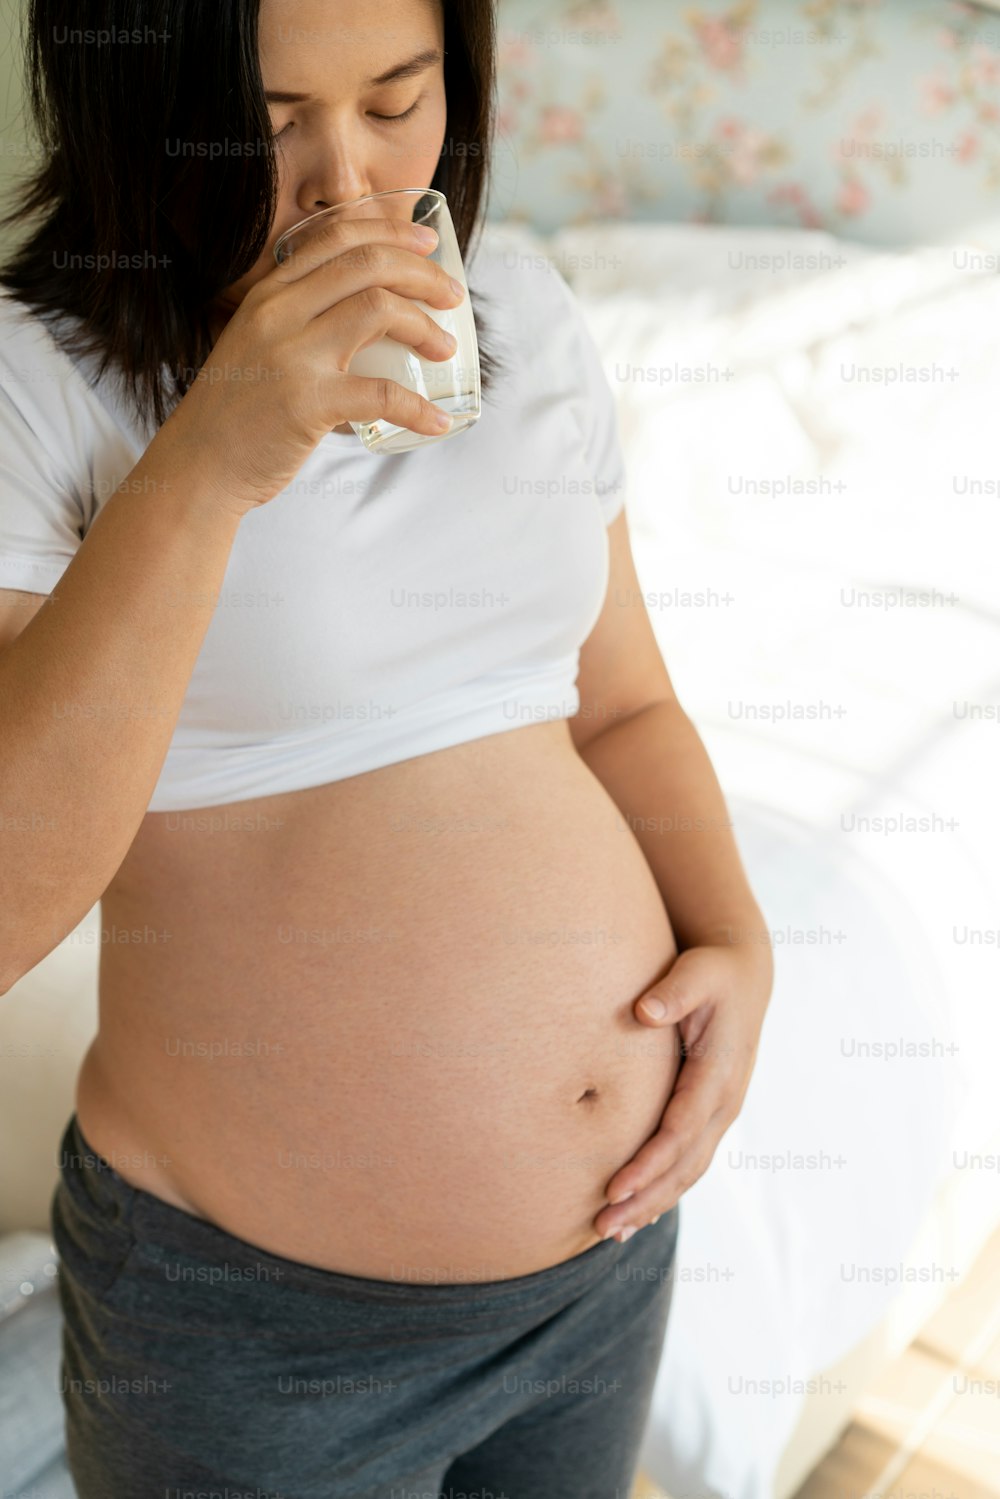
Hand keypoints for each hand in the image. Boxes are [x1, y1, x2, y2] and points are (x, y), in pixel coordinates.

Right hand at [161, 216, 464, 516]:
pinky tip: (439, 421)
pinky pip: (382, 396)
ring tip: (445, 349)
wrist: (199, 465)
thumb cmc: (236, 411)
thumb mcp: (258, 343)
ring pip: (378, 310)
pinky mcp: (308, 404)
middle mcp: (279, 312)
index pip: (337, 237)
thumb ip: (299, 322)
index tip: (428, 244)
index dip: (392, 232)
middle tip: (452, 296)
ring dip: (425, 327)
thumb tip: (366, 317)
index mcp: (269, 293)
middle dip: (422, 274)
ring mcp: (293, 356)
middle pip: (367, 264)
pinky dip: (419, 409)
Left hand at [593, 941, 772, 1242]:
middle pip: (684, 1166)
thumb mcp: (698, 972)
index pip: (680, 1132)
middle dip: (645, 1199)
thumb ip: (673, 992)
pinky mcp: (709, 1114)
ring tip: (611, 1231)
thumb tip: (643, 1012)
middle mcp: (724, 1103)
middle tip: (601, 1225)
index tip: (613, 1187)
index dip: (648, 1164)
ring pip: (688, 1172)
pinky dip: (664, 1189)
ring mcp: (720, 1113)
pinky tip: (637, 1210)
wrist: (744, 976)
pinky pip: (689, 1162)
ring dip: (652, 1203)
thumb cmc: (714, 972)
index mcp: (719, 1075)